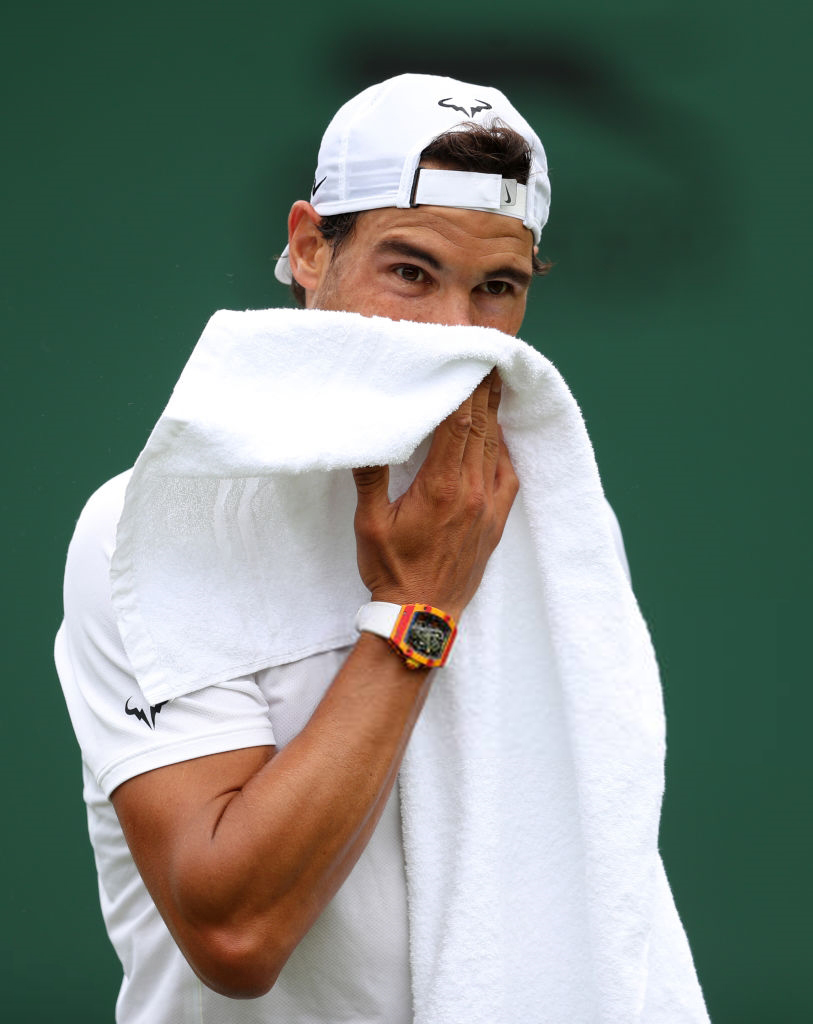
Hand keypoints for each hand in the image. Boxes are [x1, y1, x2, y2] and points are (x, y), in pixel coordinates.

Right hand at [352, 370, 518, 619]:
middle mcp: (473, 491)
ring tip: (494, 382)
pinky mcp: (496, 519)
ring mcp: (489, 505)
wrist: (423, 616)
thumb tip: (366, 434)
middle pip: (482, 426)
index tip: (468, 357)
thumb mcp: (370, 523)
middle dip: (483, 389)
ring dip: (494, 412)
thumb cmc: (393, 571)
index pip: (459, 422)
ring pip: (496, 446)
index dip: (465, 386)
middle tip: (487, 355)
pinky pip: (507, 473)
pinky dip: (503, 446)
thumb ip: (370, 476)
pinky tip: (498, 433)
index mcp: (442, 487)